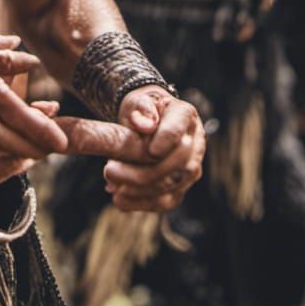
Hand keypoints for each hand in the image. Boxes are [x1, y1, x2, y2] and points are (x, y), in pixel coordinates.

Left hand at [58, 86, 204, 212]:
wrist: (146, 123)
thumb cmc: (142, 110)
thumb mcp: (137, 101)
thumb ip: (141, 108)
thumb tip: (145, 124)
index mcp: (185, 116)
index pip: (179, 130)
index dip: (166, 141)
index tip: (149, 150)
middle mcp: (195, 144)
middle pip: (177, 164)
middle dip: (143, 172)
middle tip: (109, 170)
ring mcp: (191, 169)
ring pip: (171, 187)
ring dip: (139, 191)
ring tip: (112, 185)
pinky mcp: (180, 188)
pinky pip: (165, 202)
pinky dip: (141, 203)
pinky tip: (120, 200)